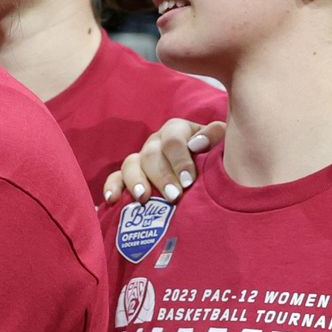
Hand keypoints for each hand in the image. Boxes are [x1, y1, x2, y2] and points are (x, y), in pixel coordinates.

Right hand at [101, 118, 224, 204]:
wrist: (205, 175)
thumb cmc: (214, 159)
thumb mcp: (219, 143)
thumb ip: (215, 136)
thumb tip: (197, 143)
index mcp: (176, 130)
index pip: (173, 140)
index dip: (180, 160)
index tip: (189, 180)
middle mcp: (155, 142)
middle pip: (151, 154)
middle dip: (162, 176)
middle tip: (174, 196)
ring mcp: (140, 158)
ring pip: (130, 164)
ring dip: (136, 181)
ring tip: (144, 198)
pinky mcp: (128, 175)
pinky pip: (115, 178)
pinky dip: (112, 187)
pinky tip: (111, 200)